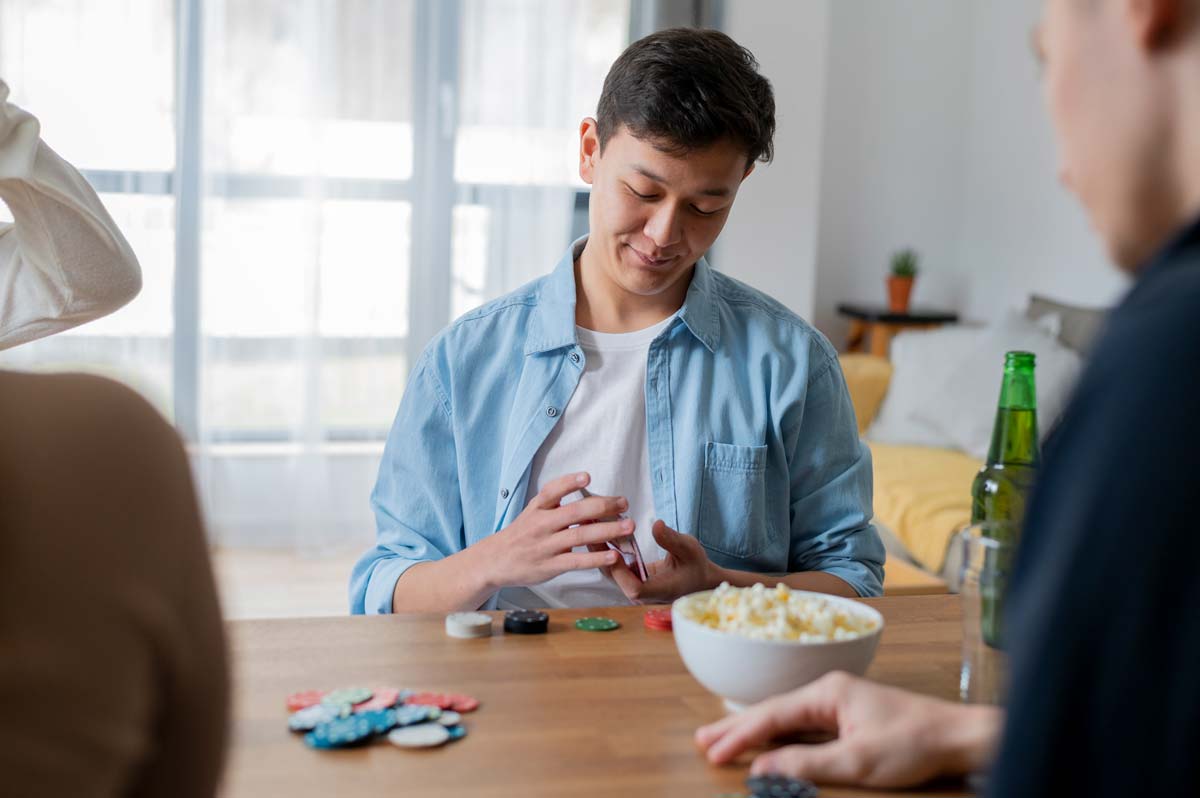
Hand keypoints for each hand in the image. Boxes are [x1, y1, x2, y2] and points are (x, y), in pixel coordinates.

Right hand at [479, 472, 632, 588]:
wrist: (495, 560)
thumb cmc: (521, 534)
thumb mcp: (532, 512)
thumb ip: (556, 504)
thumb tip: (591, 498)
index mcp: (537, 508)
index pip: (551, 491)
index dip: (569, 483)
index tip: (587, 477)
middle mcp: (541, 525)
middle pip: (574, 512)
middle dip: (602, 506)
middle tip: (624, 504)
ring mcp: (546, 546)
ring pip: (580, 536)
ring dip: (607, 531)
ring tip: (628, 527)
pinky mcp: (550, 566)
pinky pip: (576, 562)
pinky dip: (596, 558)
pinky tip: (613, 556)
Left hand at [590, 519, 717, 602]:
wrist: (697, 578)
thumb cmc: (695, 565)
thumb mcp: (689, 549)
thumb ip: (672, 539)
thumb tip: (657, 525)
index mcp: (658, 591)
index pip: (634, 588)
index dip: (621, 571)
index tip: (614, 551)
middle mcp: (641, 594)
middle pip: (615, 578)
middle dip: (602, 554)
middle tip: (591, 529)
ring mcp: (633, 588)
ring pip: (610, 571)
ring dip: (600, 549)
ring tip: (589, 526)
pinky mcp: (629, 579)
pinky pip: (613, 566)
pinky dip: (606, 549)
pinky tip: (599, 530)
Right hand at [695, 672, 1001, 788]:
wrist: (961, 737)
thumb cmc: (914, 744)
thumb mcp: (859, 761)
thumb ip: (807, 765)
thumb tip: (762, 771)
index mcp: (828, 691)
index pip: (771, 715)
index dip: (739, 736)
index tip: (712, 754)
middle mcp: (829, 690)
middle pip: (772, 711)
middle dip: (736, 728)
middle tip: (701, 742)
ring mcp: (840, 702)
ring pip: (786, 717)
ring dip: (755, 732)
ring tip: (723, 741)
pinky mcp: (850, 717)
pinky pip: (803, 725)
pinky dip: (778, 735)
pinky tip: (767, 743)